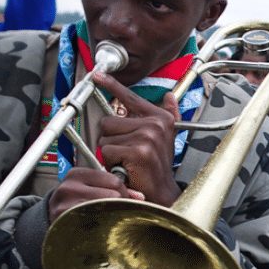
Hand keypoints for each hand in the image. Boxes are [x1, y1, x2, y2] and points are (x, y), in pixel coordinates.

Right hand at [48, 168, 143, 222]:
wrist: (52, 220)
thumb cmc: (76, 203)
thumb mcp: (91, 188)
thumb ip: (114, 188)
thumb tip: (140, 196)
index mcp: (77, 174)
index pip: (114, 180)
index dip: (124, 192)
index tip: (123, 200)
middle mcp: (69, 187)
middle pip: (113, 194)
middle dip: (120, 203)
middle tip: (117, 210)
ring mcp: (66, 205)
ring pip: (108, 208)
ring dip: (113, 214)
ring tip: (107, 217)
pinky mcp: (66, 221)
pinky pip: (96, 223)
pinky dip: (102, 224)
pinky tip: (99, 225)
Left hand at [93, 71, 181, 206]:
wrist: (161, 193)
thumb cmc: (157, 167)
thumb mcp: (166, 138)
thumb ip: (168, 115)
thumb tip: (170, 96)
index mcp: (160, 117)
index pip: (130, 97)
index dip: (111, 84)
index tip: (97, 74)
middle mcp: (156, 123)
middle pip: (109, 121)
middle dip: (111, 139)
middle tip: (126, 153)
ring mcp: (148, 136)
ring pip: (105, 137)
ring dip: (111, 153)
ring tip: (127, 161)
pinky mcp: (138, 150)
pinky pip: (107, 150)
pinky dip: (111, 162)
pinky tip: (126, 168)